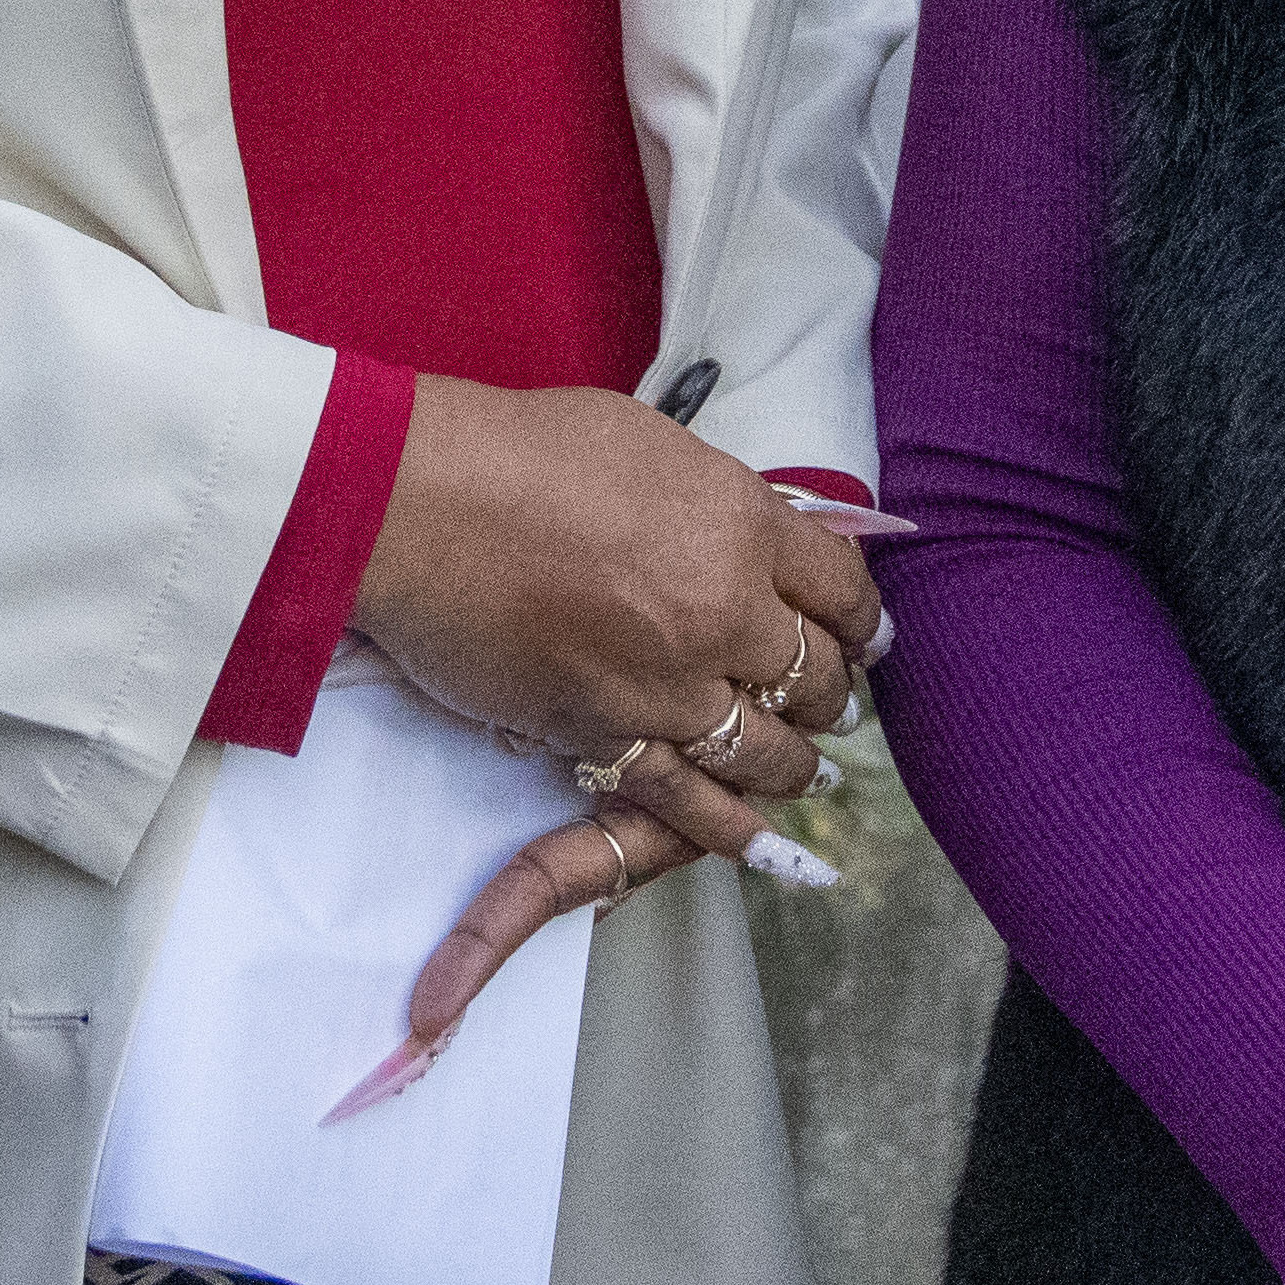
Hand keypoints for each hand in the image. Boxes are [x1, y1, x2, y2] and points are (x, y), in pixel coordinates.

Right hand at [348, 390, 877, 1042]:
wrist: (421, 500)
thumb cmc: (521, 451)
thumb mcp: (652, 446)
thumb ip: (717, 501)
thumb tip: (760, 531)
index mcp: (742, 522)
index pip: (843, 587)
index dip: (861, 619)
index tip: (863, 635)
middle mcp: (723, 608)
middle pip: (816, 674)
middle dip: (832, 692)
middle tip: (830, 699)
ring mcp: (668, 683)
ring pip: (769, 749)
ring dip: (794, 764)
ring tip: (803, 767)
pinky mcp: (606, 736)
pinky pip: (692, 802)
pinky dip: (736, 827)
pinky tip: (766, 838)